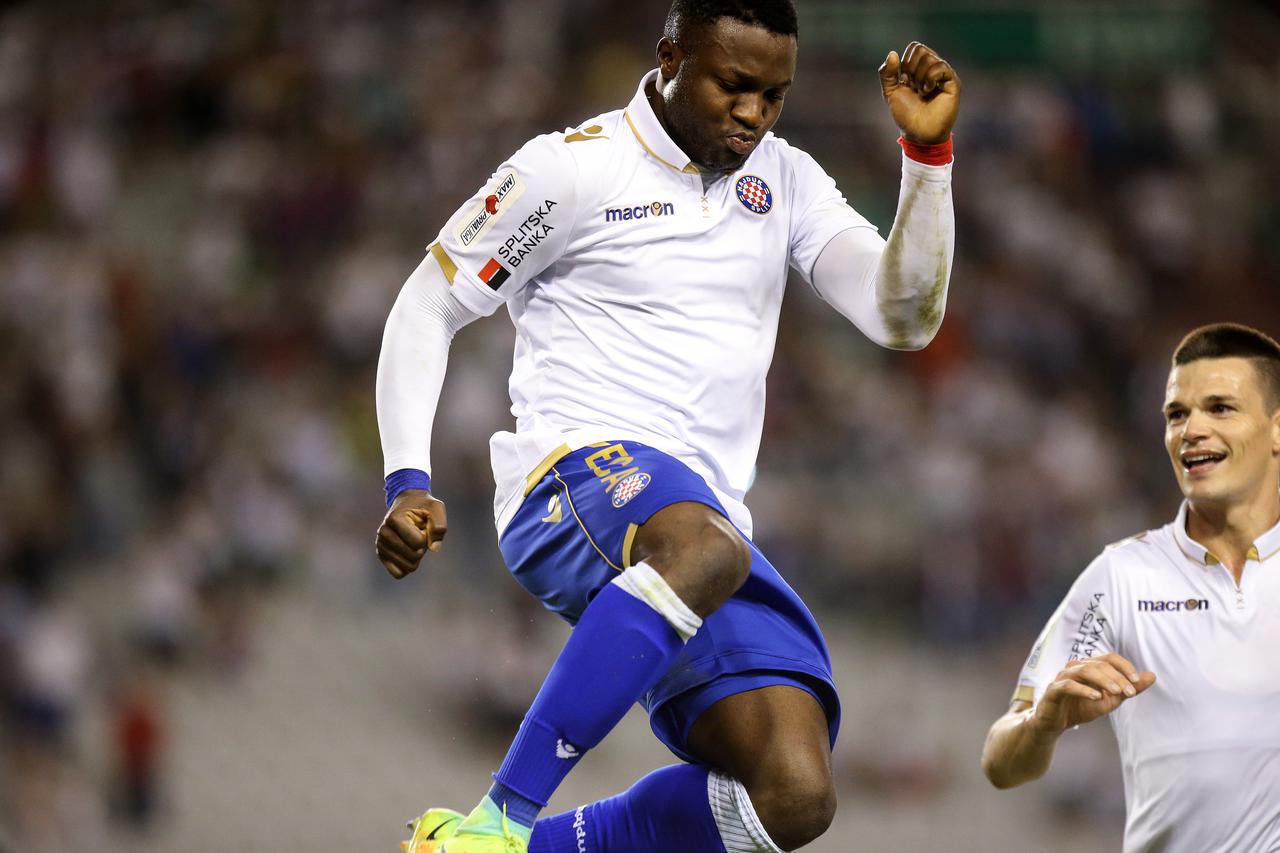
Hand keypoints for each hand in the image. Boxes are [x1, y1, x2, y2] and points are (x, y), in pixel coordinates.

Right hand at [375, 490, 446, 578]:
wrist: (407, 504)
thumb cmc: (423, 506)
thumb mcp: (436, 508)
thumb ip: (439, 525)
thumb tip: (434, 548)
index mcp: (394, 519)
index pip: (418, 542)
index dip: (426, 536)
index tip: (421, 526)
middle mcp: (383, 532)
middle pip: (413, 556)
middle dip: (422, 548)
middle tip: (418, 534)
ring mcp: (380, 545)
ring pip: (407, 568)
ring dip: (416, 557)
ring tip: (412, 541)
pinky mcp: (381, 555)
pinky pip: (398, 574)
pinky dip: (407, 567)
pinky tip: (407, 553)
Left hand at [878, 42, 960, 144]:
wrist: (918, 132)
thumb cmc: (906, 114)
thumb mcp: (891, 92)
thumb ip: (887, 73)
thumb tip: (892, 53)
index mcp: (920, 68)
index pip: (915, 48)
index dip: (906, 62)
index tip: (905, 81)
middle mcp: (933, 69)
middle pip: (921, 50)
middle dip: (911, 69)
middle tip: (914, 87)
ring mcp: (944, 75)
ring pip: (930, 58)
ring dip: (920, 77)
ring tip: (922, 92)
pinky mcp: (952, 83)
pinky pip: (940, 67)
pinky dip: (930, 78)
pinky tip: (928, 91)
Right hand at [1031, 653, 1156, 735]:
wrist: (1055, 723)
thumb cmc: (1082, 708)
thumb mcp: (1110, 700)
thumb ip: (1129, 689)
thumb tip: (1152, 676)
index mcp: (1089, 666)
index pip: (1109, 658)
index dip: (1124, 667)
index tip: (1137, 681)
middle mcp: (1075, 667)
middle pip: (1099, 664)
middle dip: (1117, 677)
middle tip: (1130, 691)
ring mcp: (1063, 677)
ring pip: (1085, 671)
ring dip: (1103, 680)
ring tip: (1117, 692)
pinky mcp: (1053, 690)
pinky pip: (1068, 685)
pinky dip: (1083, 690)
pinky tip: (1096, 697)